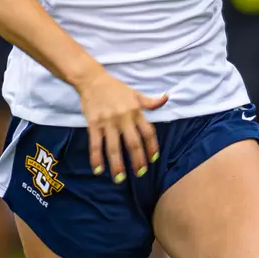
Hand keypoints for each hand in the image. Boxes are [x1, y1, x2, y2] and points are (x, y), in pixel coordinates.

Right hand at [76, 67, 166, 182]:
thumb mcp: (135, 93)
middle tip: (140, 174)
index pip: (148, 132)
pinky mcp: (93, 124)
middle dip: (137, 160)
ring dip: (117, 165)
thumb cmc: (115, 88)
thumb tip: (167, 98)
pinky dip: (96, 158)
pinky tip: (98, 170)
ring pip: (114, 147)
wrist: (92, 79)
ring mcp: (108, 122)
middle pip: (133, 143)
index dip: (152, 147)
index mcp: (135, 111)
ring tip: (120, 179)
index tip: (153, 159)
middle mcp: (123, 118)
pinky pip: (95, 144)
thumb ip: (150, 101)